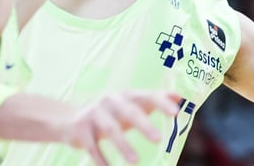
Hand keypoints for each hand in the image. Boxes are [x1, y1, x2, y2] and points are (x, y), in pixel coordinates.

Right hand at [63, 90, 179, 165]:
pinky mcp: (80, 128)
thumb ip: (156, 100)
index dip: (162, 102)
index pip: (148, 95)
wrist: (72, 119)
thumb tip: (181, 97)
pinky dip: (100, 158)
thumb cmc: (113, 113)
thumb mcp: (133, 104)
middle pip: (130, 112)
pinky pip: (92, 145)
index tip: (176, 113)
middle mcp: (111, 100)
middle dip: (144, 125)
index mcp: (128, 95)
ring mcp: (94, 113)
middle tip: (158, 139)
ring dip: (123, 146)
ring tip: (136, 161)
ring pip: (110, 130)